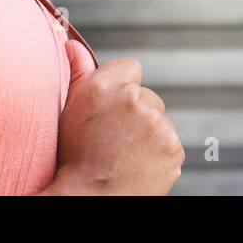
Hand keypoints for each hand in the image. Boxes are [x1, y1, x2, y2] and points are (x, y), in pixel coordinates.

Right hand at [45, 39, 183, 194]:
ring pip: (159, 120)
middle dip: (136, 112)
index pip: (130, 67)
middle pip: (146, 96)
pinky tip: (139, 164)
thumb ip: (78, 72)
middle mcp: (134, 100)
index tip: (112, 108)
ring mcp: (157, 124)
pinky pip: (170, 142)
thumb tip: (73, 44)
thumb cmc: (75, 156)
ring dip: (148, 132)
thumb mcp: (69, 110)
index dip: (121, 86)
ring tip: (125, 153)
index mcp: (106, 86)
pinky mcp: (173, 147)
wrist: (92, 199)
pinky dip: (160, 152)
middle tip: (115, 137)